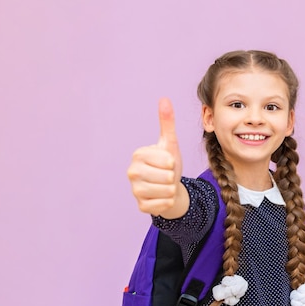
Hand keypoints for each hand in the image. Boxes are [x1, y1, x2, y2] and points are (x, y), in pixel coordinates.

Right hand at [127, 98, 185, 216]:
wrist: (169, 187)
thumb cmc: (168, 163)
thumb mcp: (170, 143)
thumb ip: (167, 122)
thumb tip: (164, 99)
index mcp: (138, 155)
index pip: (167, 160)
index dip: (172, 162)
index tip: (166, 162)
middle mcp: (132, 172)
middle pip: (167, 177)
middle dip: (172, 177)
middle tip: (166, 175)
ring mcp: (135, 190)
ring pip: (166, 191)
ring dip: (171, 189)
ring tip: (165, 185)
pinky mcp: (141, 206)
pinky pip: (163, 204)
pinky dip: (168, 201)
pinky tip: (163, 196)